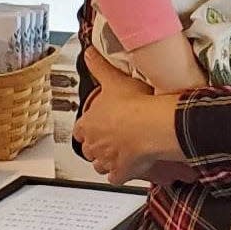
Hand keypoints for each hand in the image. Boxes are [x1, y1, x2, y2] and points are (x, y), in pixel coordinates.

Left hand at [73, 49, 184, 184]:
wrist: (151, 127)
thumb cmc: (133, 105)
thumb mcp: (114, 80)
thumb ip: (99, 66)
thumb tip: (88, 51)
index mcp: (87, 124)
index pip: (79, 130)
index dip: (88, 128)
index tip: (96, 125)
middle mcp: (93, 144)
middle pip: (89, 149)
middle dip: (97, 146)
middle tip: (112, 138)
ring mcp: (106, 160)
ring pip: (100, 166)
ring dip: (107, 161)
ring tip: (121, 153)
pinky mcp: (121, 172)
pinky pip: (117, 178)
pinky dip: (121, 175)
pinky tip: (130, 168)